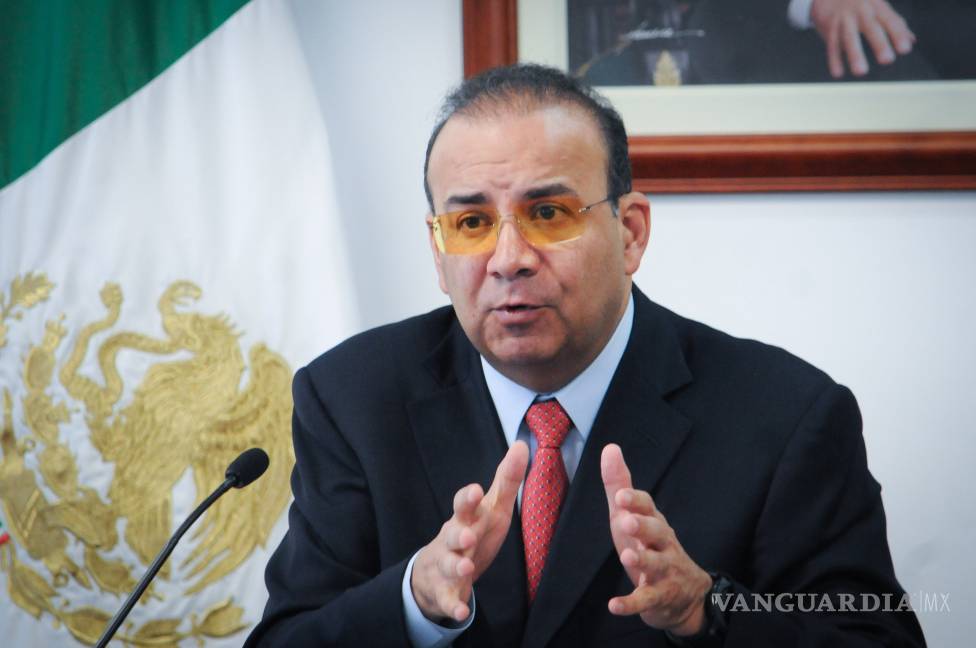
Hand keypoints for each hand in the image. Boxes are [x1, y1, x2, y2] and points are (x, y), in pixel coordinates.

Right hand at [411, 441, 528, 622]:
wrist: (436, 571)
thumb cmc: (471, 532)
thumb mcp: (491, 508)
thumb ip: (506, 480)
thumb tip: (522, 444)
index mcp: (466, 518)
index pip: (463, 505)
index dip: (468, 499)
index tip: (476, 491)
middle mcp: (452, 539)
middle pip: (450, 533)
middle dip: (458, 533)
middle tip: (467, 534)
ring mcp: (446, 565)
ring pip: (447, 564)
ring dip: (455, 565)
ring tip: (466, 567)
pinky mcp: (445, 591)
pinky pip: (447, 599)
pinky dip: (453, 605)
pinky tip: (461, 612)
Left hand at [601, 444, 711, 635]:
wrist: (683, 593)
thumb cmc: (649, 545)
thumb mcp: (631, 515)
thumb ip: (619, 484)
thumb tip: (610, 447)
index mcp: (654, 522)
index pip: (648, 508)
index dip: (636, 501)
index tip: (621, 495)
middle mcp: (663, 545)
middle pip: (658, 533)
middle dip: (644, 527)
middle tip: (627, 522)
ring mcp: (665, 572)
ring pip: (657, 565)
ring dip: (643, 561)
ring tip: (627, 557)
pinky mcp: (659, 597)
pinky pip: (646, 600)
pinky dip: (631, 604)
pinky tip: (614, 605)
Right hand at [810, 0, 914, 77]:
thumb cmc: (859, 2)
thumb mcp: (878, 7)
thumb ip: (894, 23)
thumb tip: (912, 40)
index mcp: (877, 6)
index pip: (891, 20)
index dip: (898, 34)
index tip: (905, 50)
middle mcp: (861, 10)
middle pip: (871, 27)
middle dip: (879, 44)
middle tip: (887, 60)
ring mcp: (844, 18)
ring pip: (849, 37)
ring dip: (855, 55)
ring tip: (861, 72)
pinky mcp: (829, 25)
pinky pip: (832, 44)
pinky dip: (834, 59)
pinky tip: (838, 74)